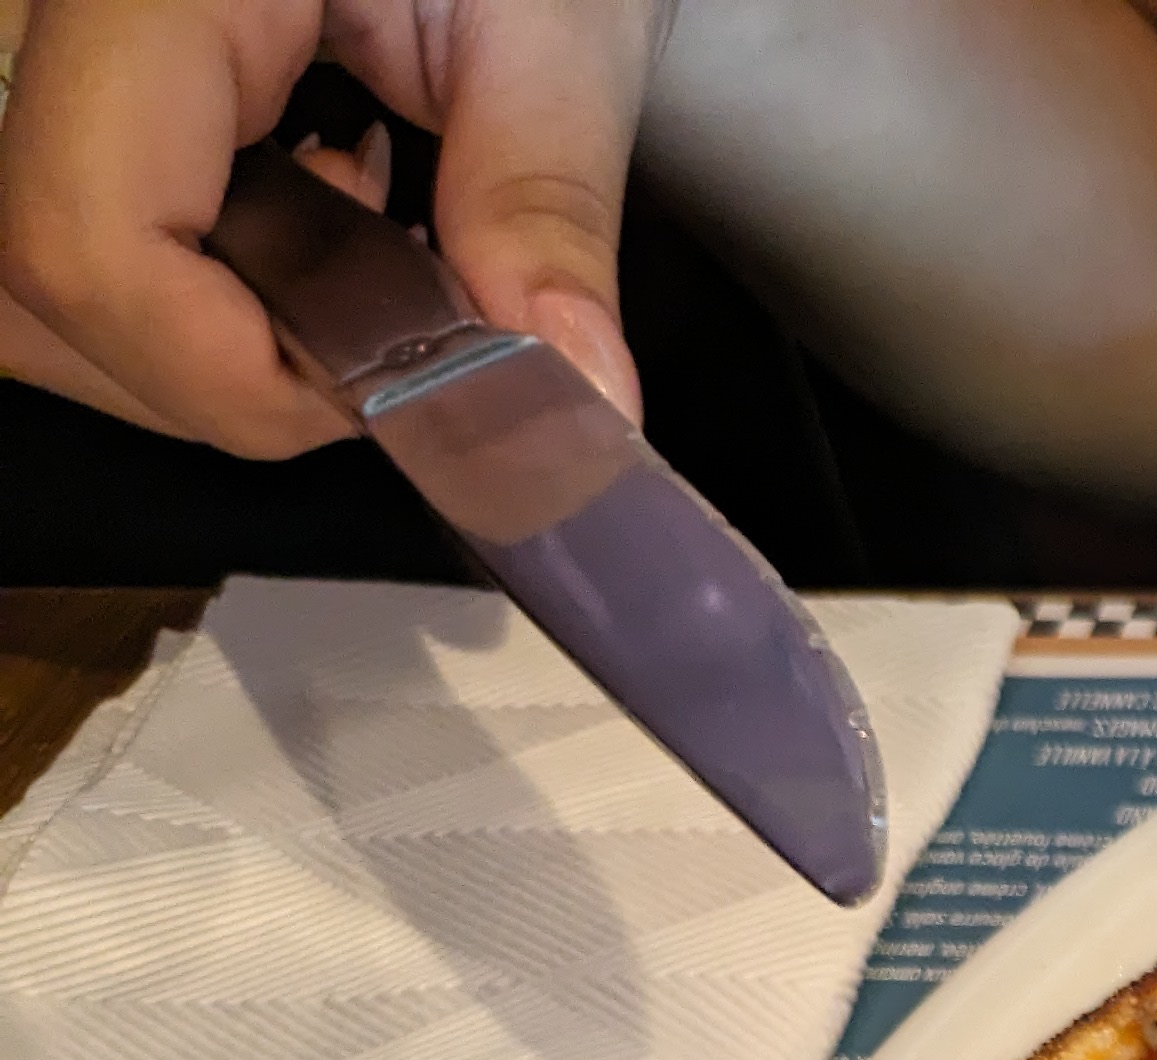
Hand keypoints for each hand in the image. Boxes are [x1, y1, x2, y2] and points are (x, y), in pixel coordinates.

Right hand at [0, 0, 656, 454]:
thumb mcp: (552, 26)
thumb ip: (543, 202)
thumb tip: (570, 387)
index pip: (87, 238)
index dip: (226, 371)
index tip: (379, 393)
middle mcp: (42, 11)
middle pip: (42, 284)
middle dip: (221, 372)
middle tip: (384, 337)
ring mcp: (28, 42)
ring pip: (32, 285)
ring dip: (194, 341)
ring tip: (345, 258)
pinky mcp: (56, 78)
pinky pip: (62, 232)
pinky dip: (176, 291)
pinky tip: (290, 226)